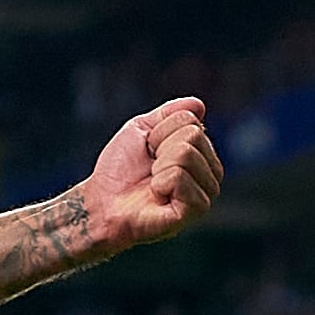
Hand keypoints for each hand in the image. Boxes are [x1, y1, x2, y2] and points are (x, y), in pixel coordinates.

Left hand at [79, 97, 222, 253]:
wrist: (103, 202)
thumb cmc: (121, 169)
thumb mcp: (142, 130)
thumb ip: (170, 114)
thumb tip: (198, 105)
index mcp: (202, 154)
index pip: (191, 121)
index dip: (160, 132)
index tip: (150, 151)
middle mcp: (211, 174)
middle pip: (193, 135)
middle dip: (160, 147)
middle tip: (150, 169)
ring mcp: (206, 193)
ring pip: (186, 154)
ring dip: (159, 166)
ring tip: (153, 183)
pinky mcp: (195, 210)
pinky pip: (179, 177)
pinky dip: (160, 183)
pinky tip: (157, 195)